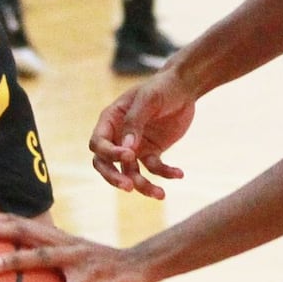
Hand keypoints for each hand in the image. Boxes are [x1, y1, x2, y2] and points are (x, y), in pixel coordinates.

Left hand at [0, 213, 153, 281]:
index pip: (13, 222)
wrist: (138, 266)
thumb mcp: (66, 264)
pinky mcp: (92, 276)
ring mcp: (75, 257)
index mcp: (51, 237)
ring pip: (40, 255)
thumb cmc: (95, 270)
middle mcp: (59, 241)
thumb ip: (43, 268)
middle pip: (19, 228)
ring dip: (13, 261)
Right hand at [88, 73, 196, 198]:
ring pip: (130, 173)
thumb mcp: (148, 99)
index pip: (98, 143)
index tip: (128, 155)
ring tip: (160, 194)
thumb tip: (126, 149)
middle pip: (106, 164)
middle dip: (115, 178)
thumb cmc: (161, 88)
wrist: (184, 87)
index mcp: (111, 120)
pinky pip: (154, 168)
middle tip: (129, 187)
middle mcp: (119, 136)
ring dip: (143, 185)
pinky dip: (166, 173)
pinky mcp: (152, 152)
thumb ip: (135, 122)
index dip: (109, 153)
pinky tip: (179, 173)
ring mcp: (135, 146)